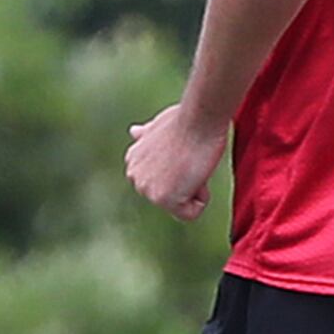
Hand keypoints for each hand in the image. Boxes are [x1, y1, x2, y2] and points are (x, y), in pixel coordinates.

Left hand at [125, 99, 224, 220]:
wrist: (198, 119)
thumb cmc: (184, 120)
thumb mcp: (157, 127)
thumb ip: (146, 137)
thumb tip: (134, 132)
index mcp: (133, 161)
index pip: (161, 183)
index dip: (179, 169)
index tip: (182, 151)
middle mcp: (135, 177)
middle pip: (170, 197)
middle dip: (184, 182)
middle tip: (188, 158)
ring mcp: (147, 189)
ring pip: (181, 206)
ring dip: (192, 188)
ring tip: (190, 163)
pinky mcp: (164, 199)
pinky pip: (190, 214)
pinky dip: (201, 198)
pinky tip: (196, 173)